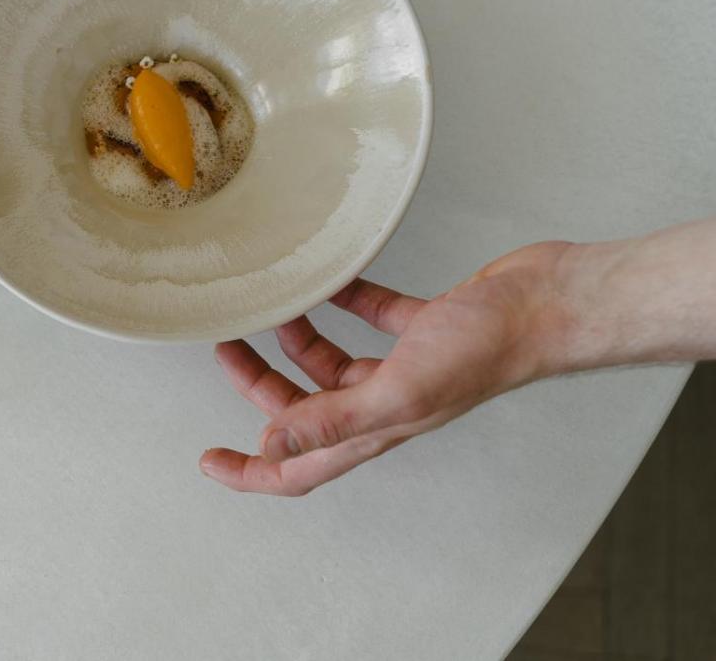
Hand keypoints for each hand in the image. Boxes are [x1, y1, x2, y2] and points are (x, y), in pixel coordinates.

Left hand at [199, 241, 579, 494]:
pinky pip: (370, 318)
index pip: (299, 467)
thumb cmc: (485, 350)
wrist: (547, 306)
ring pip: (331, 363)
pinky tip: (324, 282)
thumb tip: (272, 445)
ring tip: (268, 309)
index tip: (209, 461)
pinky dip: (343, 301)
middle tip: (225, 349)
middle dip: (258, 385)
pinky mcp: (423, 327)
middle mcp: (385, 403)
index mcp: (374, 430)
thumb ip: (333, 418)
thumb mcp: (396, 391)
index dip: (250, 472)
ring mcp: (405, 366)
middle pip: (304, 408)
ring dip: (295, 340)